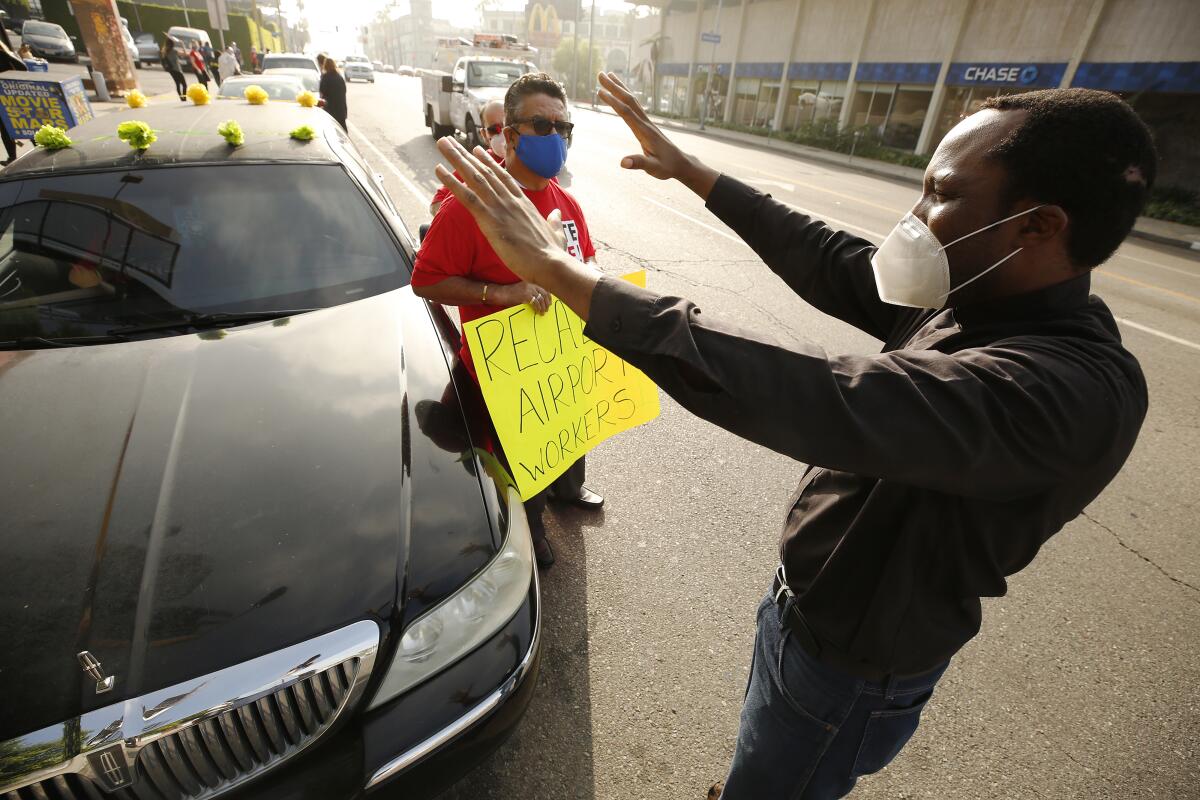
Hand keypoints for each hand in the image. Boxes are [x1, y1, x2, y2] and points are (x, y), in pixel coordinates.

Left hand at [434, 137, 599, 320]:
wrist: (549, 263)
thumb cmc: (553, 253)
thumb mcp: (556, 232)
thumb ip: (553, 221)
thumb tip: (556, 213)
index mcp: (523, 203)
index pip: (503, 177)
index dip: (488, 163)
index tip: (476, 151)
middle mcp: (510, 200)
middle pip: (484, 172)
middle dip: (465, 155)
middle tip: (450, 141)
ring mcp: (499, 207)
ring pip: (473, 177)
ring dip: (456, 159)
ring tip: (442, 144)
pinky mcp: (489, 220)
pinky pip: (466, 197)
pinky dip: (451, 182)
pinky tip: (439, 170)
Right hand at [492, 281, 551, 314]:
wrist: (501, 293)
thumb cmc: (509, 294)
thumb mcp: (521, 291)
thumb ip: (529, 293)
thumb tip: (537, 301)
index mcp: (530, 283)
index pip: (543, 289)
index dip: (548, 296)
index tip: (549, 302)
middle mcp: (531, 285)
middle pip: (544, 293)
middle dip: (547, 302)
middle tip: (547, 308)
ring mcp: (529, 290)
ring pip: (541, 299)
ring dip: (543, 307)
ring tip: (543, 312)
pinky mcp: (526, 295)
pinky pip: (536, 303)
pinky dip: (538, 308)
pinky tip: (538, 312)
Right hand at [595, 72, 718, 197]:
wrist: (681, 164)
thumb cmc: (667, 167)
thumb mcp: (653, 168)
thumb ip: (639, 163)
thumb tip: (623, 162)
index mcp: (644, 131)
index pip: (626, 112)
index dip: (613, 101)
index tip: (600, 91)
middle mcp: (645, 123)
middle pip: (628, 100)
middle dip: (614, 87)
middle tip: (600, 74)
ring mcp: (646, 122)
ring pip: (632, 100)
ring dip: (620, 87)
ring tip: (609, 75)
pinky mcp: (646, 125)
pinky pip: (634, 106)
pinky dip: (626, 97)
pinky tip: (621, 93)